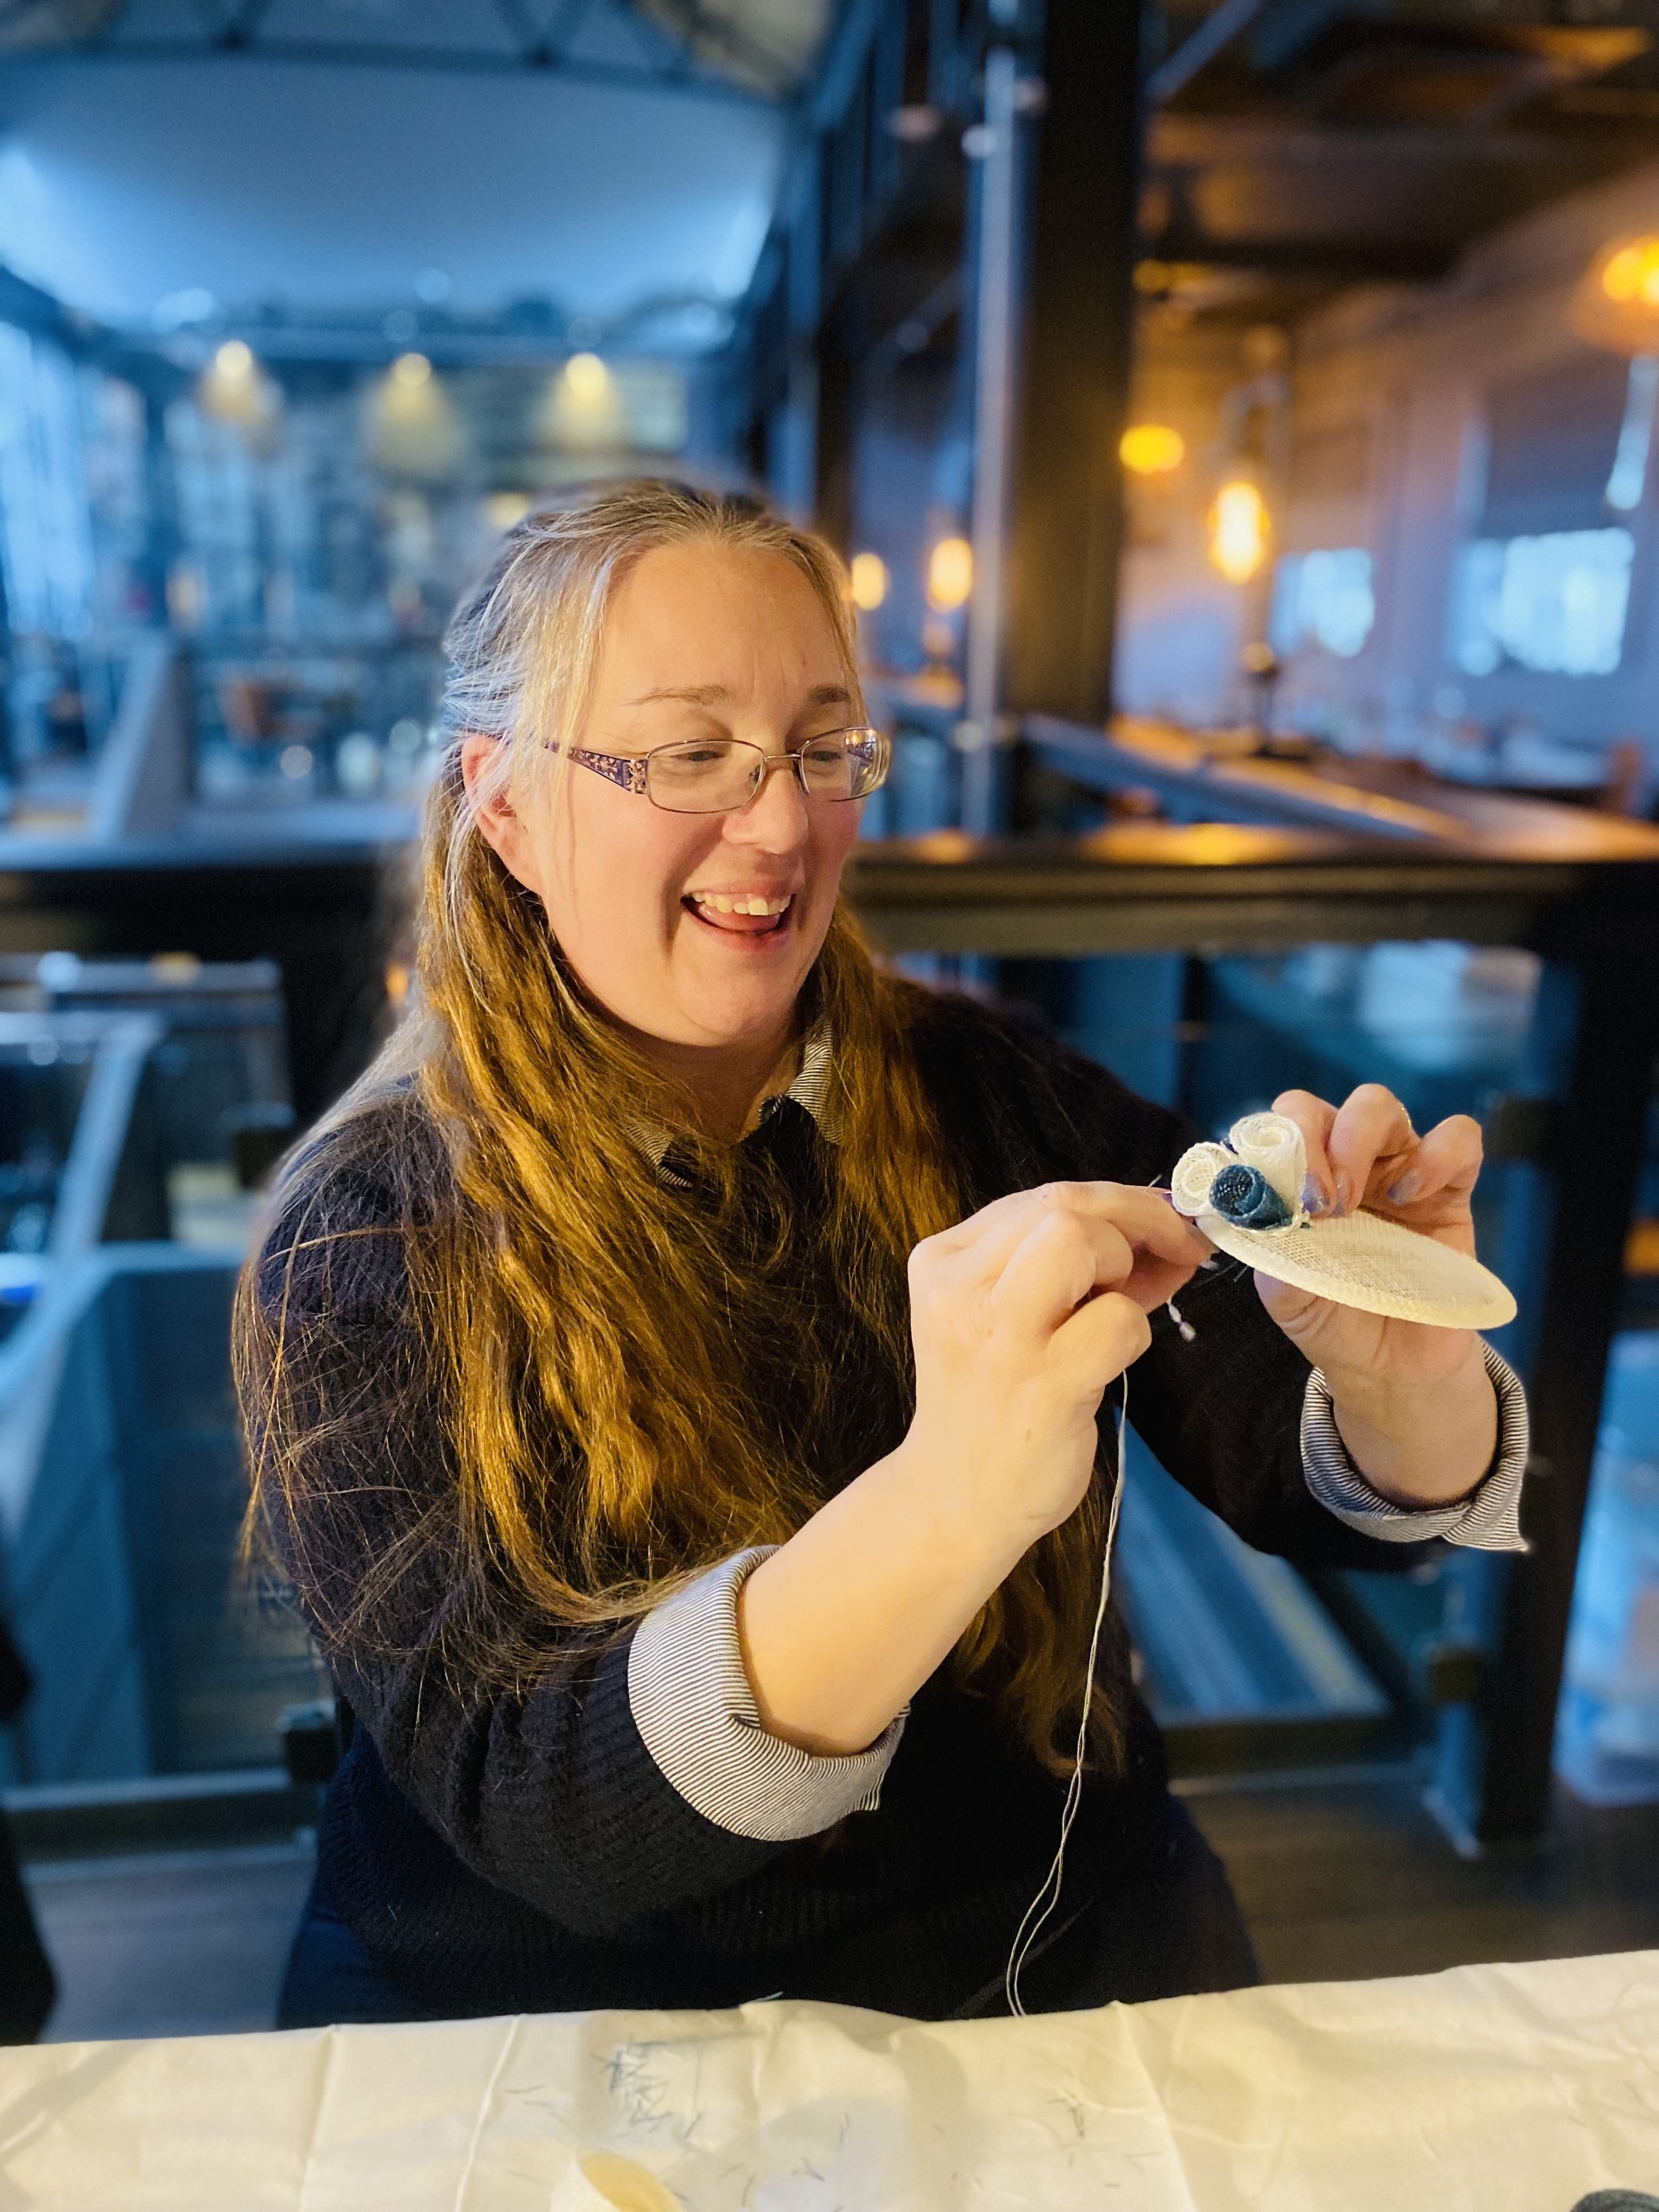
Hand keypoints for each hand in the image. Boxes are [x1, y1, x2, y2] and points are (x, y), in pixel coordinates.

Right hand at [904, 1183, 1208, 1545]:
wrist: (956, 1499)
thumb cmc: (993, 1401)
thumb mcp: (1009, 1315)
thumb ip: (1069, 1265)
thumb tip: (1167, 1227)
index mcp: (944, 1261)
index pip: (1040, 1196)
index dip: (1118, 1201)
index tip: (1162, 1224)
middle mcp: (959, 1288)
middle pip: (1062, 1204)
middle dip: (1138, 1217)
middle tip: (1176, 1248)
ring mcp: (998, 1335)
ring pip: (1080, 1240)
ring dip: (1127, 1264)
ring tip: (1124, 1305)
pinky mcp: (1042, 1383)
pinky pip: (1118, 1319)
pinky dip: (1136, 1329)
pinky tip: (1113, 1360)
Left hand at [1259, 1084, 1481, 1387]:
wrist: (1392, 1366)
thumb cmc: (1334, 1320)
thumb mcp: (1288, 1296)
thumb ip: (1269, 1252)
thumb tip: (1256, 1214)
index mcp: (1294, 1181)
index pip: (1271, 1130)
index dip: (1271, 1149)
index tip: (1282, 1198)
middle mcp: (1340, 1162)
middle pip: (1315, 1106)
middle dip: (1309, 1141)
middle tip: (1318, 1203)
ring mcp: (1394, 1168)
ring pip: (1376, 1104)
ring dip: (1355, 1140)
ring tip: (1352, 1203)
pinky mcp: (1450, 1188)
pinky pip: (1458, 1137)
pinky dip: (1435, 1155)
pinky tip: (1411, 1197)